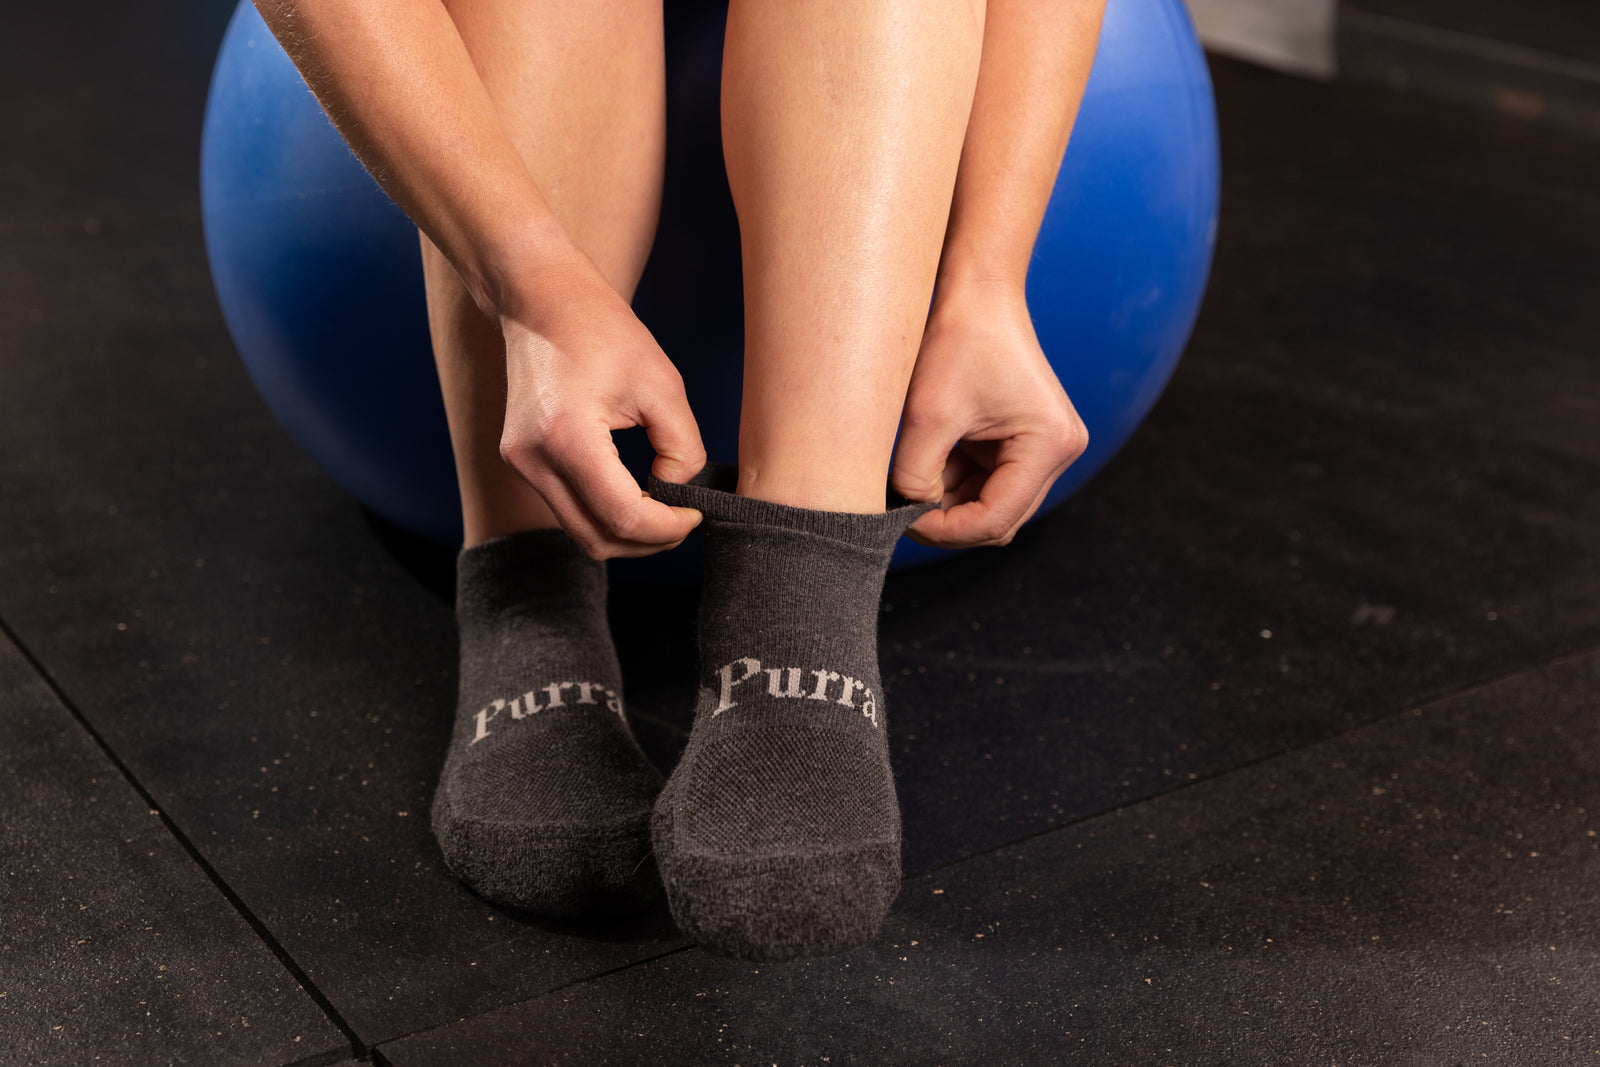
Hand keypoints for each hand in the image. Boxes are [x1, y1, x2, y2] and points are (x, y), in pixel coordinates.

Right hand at [498, 255, 706, 558]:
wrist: (540, 298)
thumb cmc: (602, 330)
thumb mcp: (663, 384)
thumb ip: (682, 447)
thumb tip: (678, 492)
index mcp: (567, 437)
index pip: (622, 516)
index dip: (666, 528)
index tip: (695, 515)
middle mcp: (533, 459)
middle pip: (597, 539)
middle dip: (648, 541)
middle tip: (684, 520)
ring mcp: (521, 463)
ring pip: (581, 531)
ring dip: (626, 532)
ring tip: (664, 510)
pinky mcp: (521, 461)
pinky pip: (568, 508)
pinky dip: (604, 514)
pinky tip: (635, 496)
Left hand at [891, 287, 1086, 547]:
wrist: (976, 292)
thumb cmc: (958, 340)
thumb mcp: (926, 415)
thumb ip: (914, 477)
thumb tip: (905, 517)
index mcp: (1049, 445)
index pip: (995, 519)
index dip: (945, 531)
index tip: (901, 521)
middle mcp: (1060, 451)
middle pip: (999, 520)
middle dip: (949, 520)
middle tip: (900, 510)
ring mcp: (1046, 448)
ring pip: (992, 506)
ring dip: (950, 500)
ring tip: (912, 474)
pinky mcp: (1028, 442)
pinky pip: (989, 483)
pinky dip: (955, 481)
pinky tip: (929, 460)